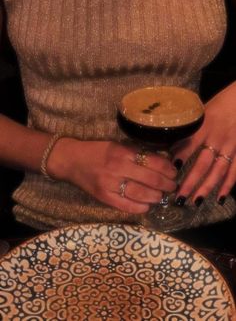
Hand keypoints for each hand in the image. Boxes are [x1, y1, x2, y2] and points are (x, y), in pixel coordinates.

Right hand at [47, 139, 176, 213]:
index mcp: (122, 152)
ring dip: (156, 197)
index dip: (167, 168)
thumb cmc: (97, 151)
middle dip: (166, 184)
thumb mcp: (117, 146)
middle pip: (150, 179)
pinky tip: (147, 205)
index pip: (152, 161)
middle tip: (173, 186)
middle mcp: (117, 167)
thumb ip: (136, 153)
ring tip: (162, 196)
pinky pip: (127, 206)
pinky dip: (140, 207)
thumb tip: (162, 162)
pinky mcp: (104, 197)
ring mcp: (110, 184)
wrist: (71, 161)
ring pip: (141, 194)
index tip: (174, 171)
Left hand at [172, 82, 235, 204]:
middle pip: (202, 163)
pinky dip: (228, 185)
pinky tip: (220, 198)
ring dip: (206, 187)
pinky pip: (234, 171)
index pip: (190, 144)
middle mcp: (217, 139)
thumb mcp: (200, 112)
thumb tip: (168, 144)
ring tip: (195, 201)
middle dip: (190, 182)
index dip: (181, 157)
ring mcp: (230, 147)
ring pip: (218, 171)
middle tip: (179, 197)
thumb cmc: (219, 104)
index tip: (171, 171)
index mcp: (204, 126)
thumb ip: (188, 129)